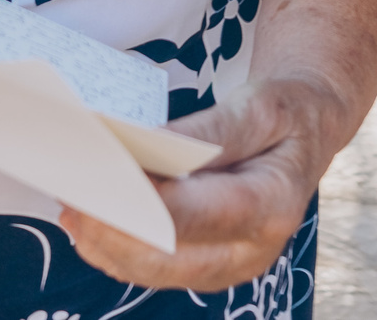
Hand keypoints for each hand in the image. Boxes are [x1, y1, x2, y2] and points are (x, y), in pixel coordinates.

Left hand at [62, 76, 337, 291]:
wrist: (307, 134)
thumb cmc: (285, 114)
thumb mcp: (261, 107)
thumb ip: (211, 132)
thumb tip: (155, 146)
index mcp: (273, 206)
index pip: (195, 212)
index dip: (143, 198)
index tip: (100, 169)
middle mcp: (252, 250)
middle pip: (167, 254)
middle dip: (112, 225)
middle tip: (69, 190)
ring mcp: (228, 266)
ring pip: (152, 269)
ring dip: (104, 239)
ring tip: (69, 201)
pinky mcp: (206, 267)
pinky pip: (150, 268)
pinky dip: (112, 247)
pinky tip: (83, 220)